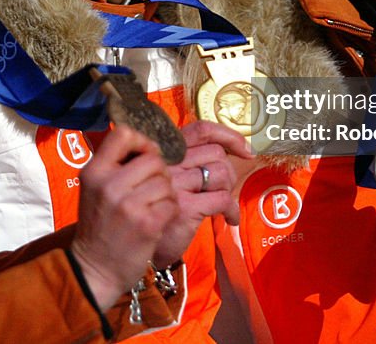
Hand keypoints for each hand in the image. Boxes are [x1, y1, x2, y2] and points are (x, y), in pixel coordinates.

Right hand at [71, 125, 177, 309]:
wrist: (95, 268)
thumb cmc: (99, 224)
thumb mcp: (95, 188)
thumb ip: (115, 165)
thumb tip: (148, 144)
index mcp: (94, 171)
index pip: (123, 133)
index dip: (142, 141)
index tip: (145, 156)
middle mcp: (109, 184)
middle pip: (153, 158)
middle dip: (158, 172)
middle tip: (150, 189)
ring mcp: (129, 205)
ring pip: (166, 181)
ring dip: (165, 193)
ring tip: (151, 206)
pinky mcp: (147, 223)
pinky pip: (172, 202)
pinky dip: (169, 210)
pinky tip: (156, 219)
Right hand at [152, 121, 252, 266]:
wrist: (130, 246)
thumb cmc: (154, 210)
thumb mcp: (165, 179)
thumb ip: (187, 162)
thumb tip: (231, 150)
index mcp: (164, 151)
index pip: (201, 129)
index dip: (228, 135)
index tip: (245, 149)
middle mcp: (167, 163)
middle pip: (216, 153)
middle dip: (228, 171)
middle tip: (223, 188)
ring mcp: (174, 184)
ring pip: (221, 173)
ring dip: (228, 189)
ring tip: (221, 203)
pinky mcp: (185, 208)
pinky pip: (222, 199)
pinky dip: (231, 209)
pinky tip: (228, 219)